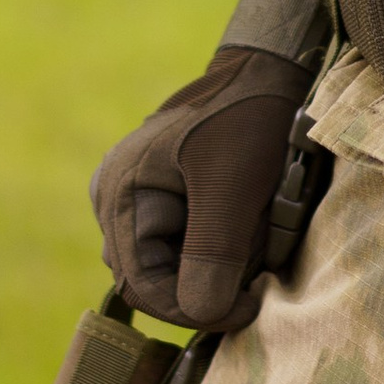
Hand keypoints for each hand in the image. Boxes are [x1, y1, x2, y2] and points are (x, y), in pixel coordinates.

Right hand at [89, 0, 328, 334]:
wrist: (267, 70)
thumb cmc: (247, 119)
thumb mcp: (233, 188)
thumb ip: (212, 254)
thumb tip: (199, 314)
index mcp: (121, 196)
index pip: (144, 288)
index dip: (195, 310)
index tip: (250, 306)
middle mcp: (116, 201)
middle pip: (157, 281)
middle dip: (211, 283)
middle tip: (259, 271)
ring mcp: (137, 200)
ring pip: (175, 268)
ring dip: (219, 267)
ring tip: (257, 237)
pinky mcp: (164, 200)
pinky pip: (188, 246)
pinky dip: (222, 248)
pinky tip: (249, 226)